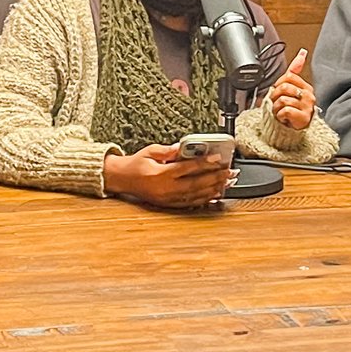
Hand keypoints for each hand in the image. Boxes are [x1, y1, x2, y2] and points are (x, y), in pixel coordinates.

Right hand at [104, 143, 231, 209]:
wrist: (121, 179)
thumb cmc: (136, 163)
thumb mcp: (150, 151)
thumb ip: (168, 150)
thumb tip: (184, 147)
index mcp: (160, 174)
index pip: (187, 168)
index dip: (204, 163)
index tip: (218, 159)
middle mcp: (165, 188)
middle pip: (195, 184)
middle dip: (214, 178)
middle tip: (229, 172)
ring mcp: (167, 199)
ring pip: (195, 196)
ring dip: (213, 190)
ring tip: (226, 183)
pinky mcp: (168, 204)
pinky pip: (189, 203)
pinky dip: (203, 199)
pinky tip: (214, 195)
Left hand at [266, 49, 316, 131]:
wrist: (295, 130)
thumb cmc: (293, 109)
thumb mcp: (293, 87)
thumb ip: (296, 70)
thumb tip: (302, 52)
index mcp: (306, 87)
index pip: (288, 76)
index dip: (278, 83)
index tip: (278, 92)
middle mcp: (308, 96)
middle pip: (284, 87)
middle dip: (275, 96)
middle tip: (278, 103)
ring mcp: (307, 107)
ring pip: (283, 99)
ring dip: (276, 107)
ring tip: (280, 112)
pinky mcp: (303, 118)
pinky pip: (285, 110)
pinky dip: (280, 115)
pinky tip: (284, 118)